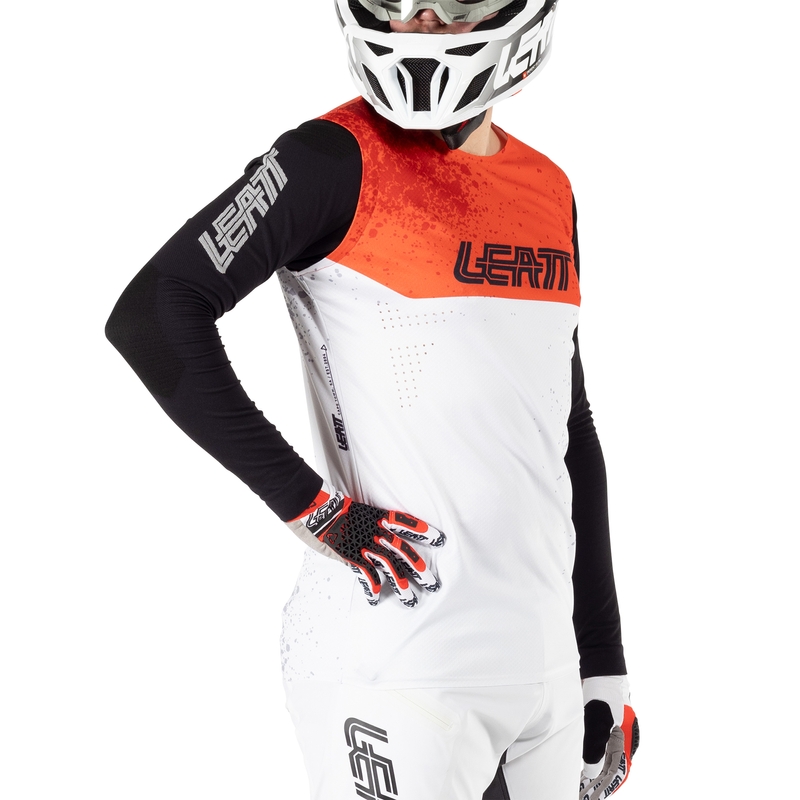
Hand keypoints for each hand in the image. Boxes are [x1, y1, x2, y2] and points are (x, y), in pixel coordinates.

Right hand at [286, 481, 444, 606]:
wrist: (313, 507)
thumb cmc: (331, 505)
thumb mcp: (356, 510)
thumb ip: (368, 524)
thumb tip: (377, 535)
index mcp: (378, 518)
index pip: (406, 523)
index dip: (423, 531)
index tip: (440, 539)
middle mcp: (376, 532)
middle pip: (404, 552)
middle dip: (420, 569)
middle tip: (433, 584)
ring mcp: (364, 545)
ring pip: (390, 568)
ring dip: (401, 586)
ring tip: (411, 600)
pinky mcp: (351, 556)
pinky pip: (366, 575)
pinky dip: (372, 588)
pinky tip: (376, 599)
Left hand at [579, 676, 638, 799]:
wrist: (600, 667)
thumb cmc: (603, 692)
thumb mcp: (598, 721)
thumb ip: (596, 747)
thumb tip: (591, 772)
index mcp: (628, 740)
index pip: (619, 772)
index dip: (607, 786)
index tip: (593, 797)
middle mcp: (623, 738)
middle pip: (612, 768)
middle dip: (599, 783)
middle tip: (583, 794)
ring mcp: (613, 732)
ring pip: (604, 760)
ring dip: (594, 774)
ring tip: (581, 787)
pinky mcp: (602, 726)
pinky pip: (598, 749)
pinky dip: (592, 760)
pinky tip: (582, 767)